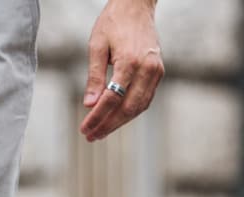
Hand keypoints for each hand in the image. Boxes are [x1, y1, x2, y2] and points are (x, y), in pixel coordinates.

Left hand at [80, 0, 164, 142]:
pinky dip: (131, 111)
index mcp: (130, 61)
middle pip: (128, 108)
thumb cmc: (113, 22)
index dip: (98, 117)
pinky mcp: (159, 72)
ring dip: (120, 122)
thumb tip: (89, 104)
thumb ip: (94, 76)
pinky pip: (145, 99)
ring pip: (139, 107)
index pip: (112, 99)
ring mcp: (156, 71)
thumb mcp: (96, 45)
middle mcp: (147, 69)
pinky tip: (116, 117)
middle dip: (109, 125)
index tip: (85, 129)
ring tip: (101, 131)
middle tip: (92, 136)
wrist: (136, 5)